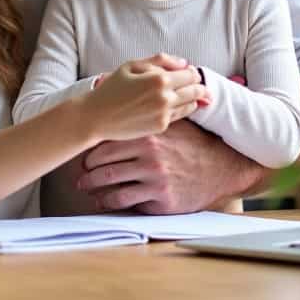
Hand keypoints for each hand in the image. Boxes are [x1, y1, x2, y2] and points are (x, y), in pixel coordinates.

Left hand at [77, 119, 264, 213]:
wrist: (220, 167)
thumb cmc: (192, 143)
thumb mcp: (174, 123)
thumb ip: (150, 114)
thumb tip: (127, 98)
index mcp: (149, 134)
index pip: (108, 141)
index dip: (91, 151)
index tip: (84, 157)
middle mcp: (149, 154)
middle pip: (104, 163)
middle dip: (87, 171)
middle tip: (79, 175)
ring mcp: (154, 176)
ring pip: (110, 182)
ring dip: (93, 187)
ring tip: (86, 188)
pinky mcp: (160, 197)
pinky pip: (125, 200)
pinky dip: (109, 202)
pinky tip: (103, 201)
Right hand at [82, 53, 207, 141]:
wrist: (97, 117)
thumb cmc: (112, 88)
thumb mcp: (132, 65)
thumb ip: (160, 60)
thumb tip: (184, 63)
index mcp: (159, 79)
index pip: (191, 75)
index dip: (193, 72)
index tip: (189, 72)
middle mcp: (165, 98)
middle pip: (196, 91)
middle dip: (199, 86)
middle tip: (196, 85)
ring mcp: (164, 114)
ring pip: (191, 105)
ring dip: (192, 98)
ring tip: (185, 94)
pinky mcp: (161, 127)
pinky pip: (179, 116)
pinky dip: (179, 109)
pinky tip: (171, 104)